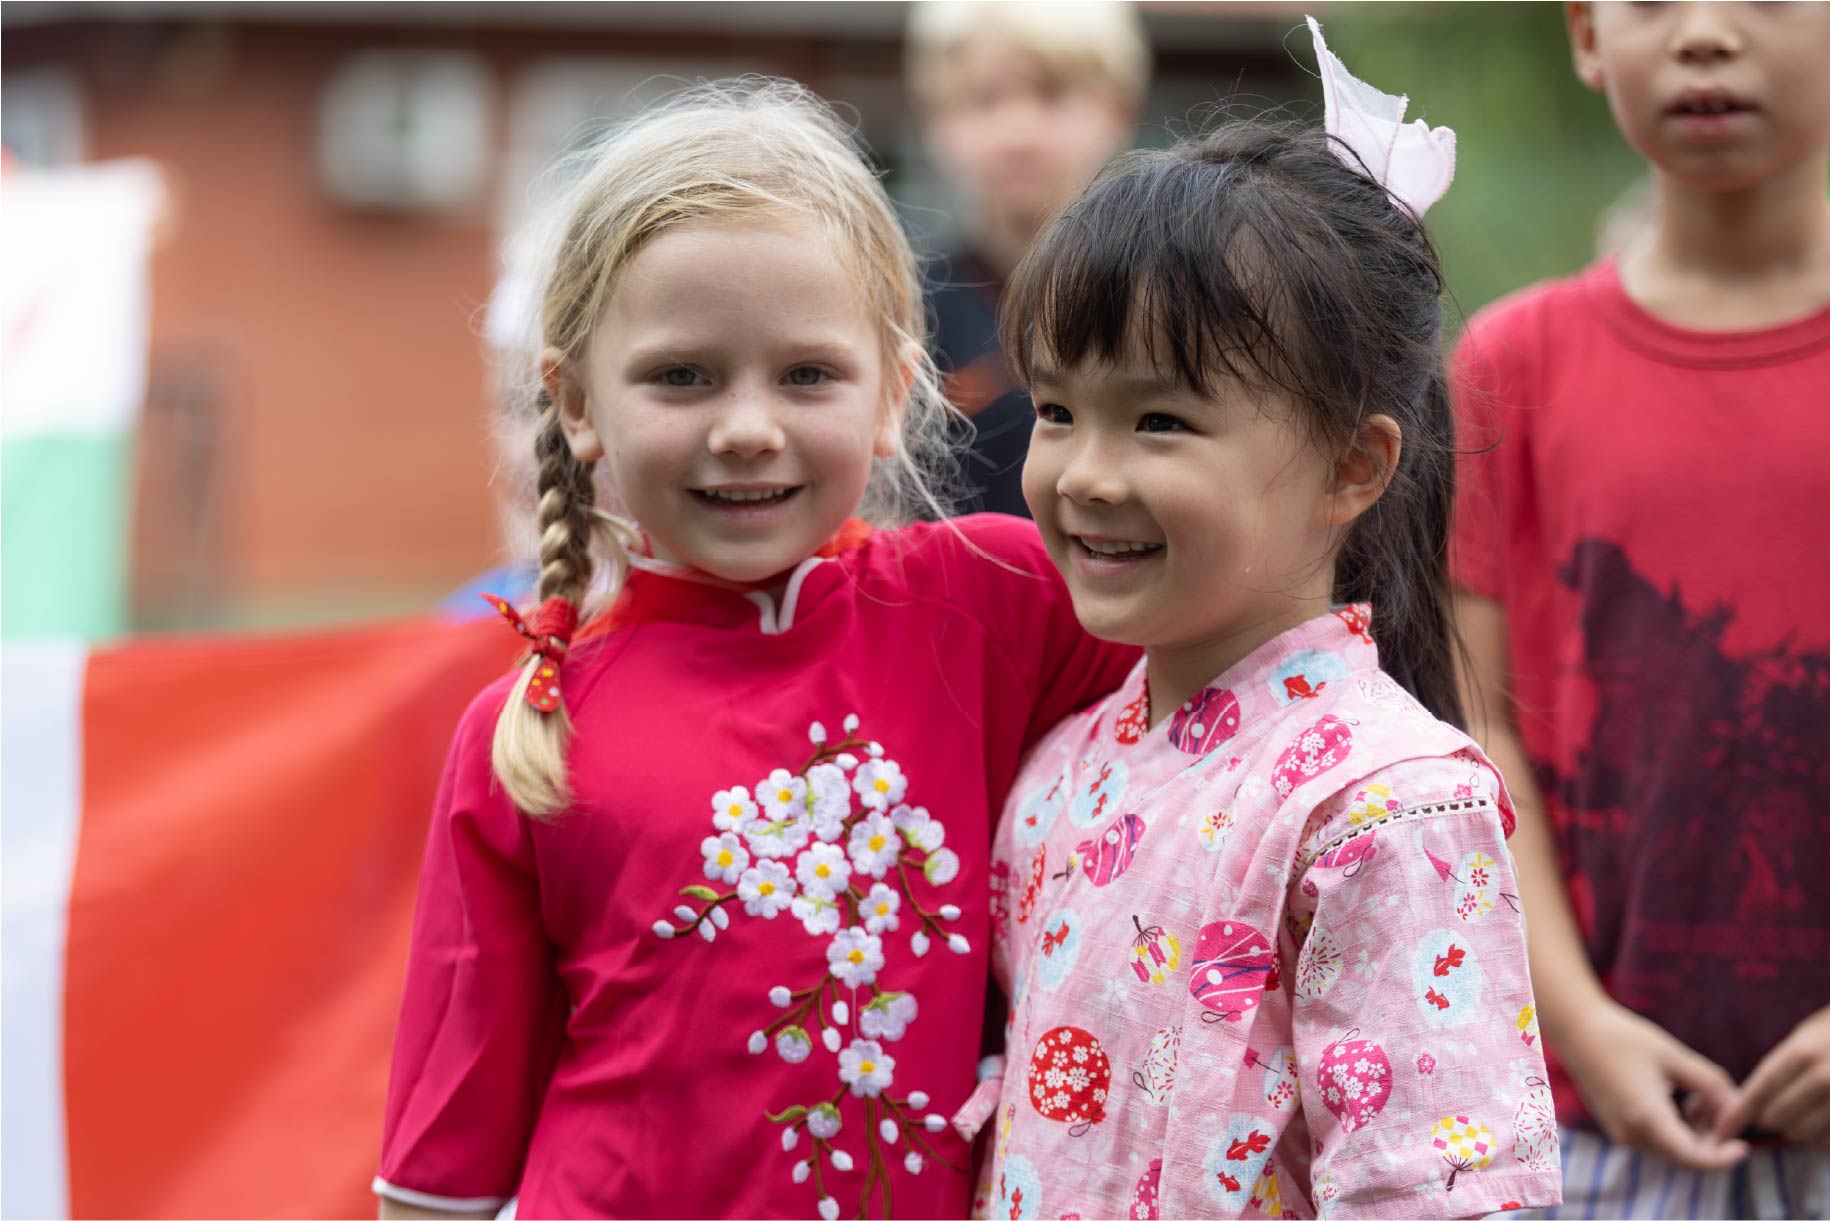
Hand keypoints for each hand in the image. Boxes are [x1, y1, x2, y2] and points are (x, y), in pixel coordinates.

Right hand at [1558, 998, 1748, 1170]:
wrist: (1577, 1032)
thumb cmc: (1624, 1038)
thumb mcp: (1674, 1056)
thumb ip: (1711, 1084)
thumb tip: (1737, 1108)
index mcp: (1646, 1116)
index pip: (1693, 1158)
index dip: (1723, 1159)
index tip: (1744, 1146)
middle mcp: (1632, 1133)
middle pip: (1686, 1155)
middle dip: (1713, 1138)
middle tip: (1724, 1105)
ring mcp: (1622, 1134)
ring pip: (1673, 1149)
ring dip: (1696, 1132)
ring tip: (1702, 1097)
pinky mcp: (1619, 1128)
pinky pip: (1658, 1141)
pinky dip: (1678, 1128)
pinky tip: (1683, 1100)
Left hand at [1714, 1005, 1829, 1147]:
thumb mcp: (1807, 1038)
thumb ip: (1780, 1068)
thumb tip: (1746, 1101)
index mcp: (1804, 1052)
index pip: (1761, 1089)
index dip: (1738, 1112)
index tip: (1720, 1129)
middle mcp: (1825, 1077)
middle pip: (1777, 1117)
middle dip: (1769, 1118)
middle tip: (1774, 1110)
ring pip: (1803, 1133)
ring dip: (1796, 1129)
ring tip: (1803, 1112)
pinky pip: (1828, 1142)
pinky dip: (1821, 1138)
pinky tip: (1824, 1120)